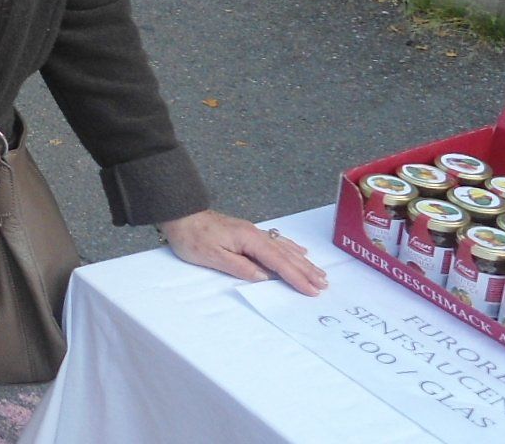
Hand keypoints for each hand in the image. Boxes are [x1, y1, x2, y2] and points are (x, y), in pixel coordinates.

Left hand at [159, 210, 327, 295]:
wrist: (180, 215)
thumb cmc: (192, 237)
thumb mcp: (212, 256)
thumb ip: (239, 267)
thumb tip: (264, 277)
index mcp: (248, 240)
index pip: (278, 262)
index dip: (296, 277)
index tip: (312, 290)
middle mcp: (255, 234)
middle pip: (286, 255)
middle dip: (306, 270)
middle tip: (324, 284)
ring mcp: (252, 232)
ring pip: (283, 248)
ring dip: (302, 261)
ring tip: (319, 272)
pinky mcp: (246, 232)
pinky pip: (275, 241)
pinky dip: (290, 248)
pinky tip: (299, 251)